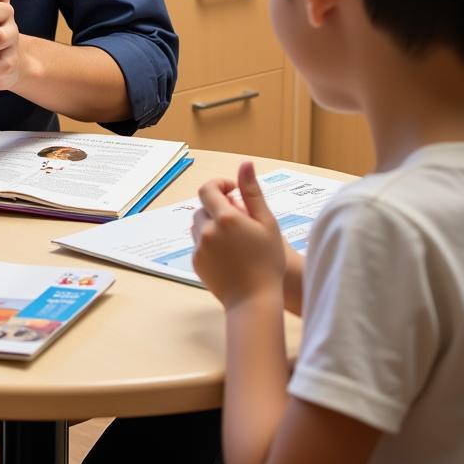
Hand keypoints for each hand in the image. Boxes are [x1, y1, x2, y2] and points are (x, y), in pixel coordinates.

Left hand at [191, 161, 285, 309]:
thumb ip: (252, 191)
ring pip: (199, 225)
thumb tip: (245, 163)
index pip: (208, 188)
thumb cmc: (267, 261)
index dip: (220, 185)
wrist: (255, 300)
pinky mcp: (196, 262)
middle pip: (204, 207)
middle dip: (218, 208)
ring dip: (212, 225)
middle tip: (240, 221)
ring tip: (235, 240)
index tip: (234, 192)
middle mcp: (207, 230)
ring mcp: (199, 247)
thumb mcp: (266, 223)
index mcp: (224, 218)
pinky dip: (210, 243)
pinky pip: (199, 244)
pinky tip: (229, 255)